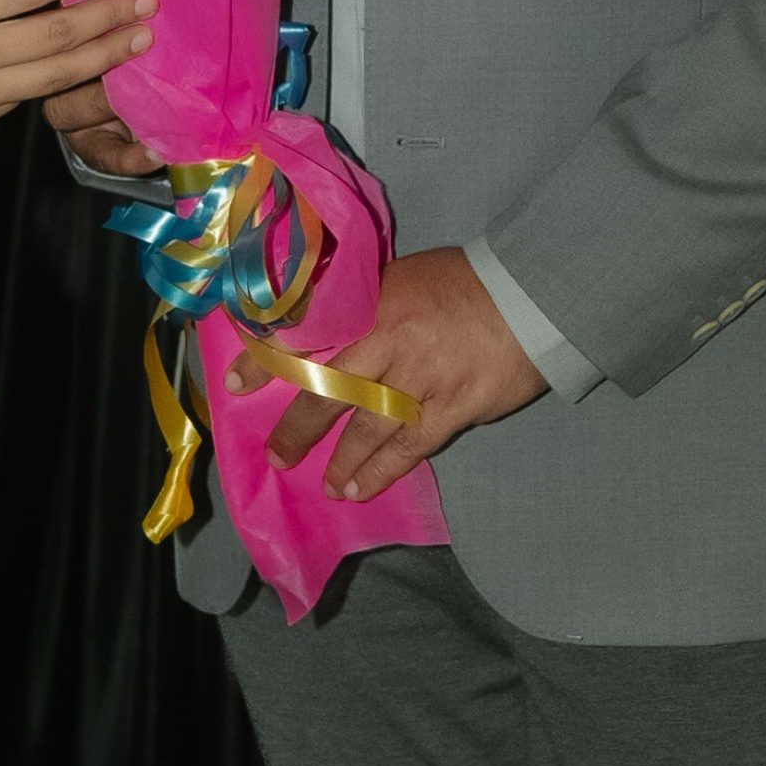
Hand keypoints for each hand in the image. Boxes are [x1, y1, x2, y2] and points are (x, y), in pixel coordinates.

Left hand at [255, 242, 545, 503]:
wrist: (532, 295)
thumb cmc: (465, 282)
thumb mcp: (401, 276)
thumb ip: (364, 304)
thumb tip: (320, 326)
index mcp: (371, 302)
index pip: (303, 331)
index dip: (266, 360)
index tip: (234, 383)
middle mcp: (388, 341)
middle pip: (328, 388)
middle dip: (299, 427)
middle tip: (278, 456)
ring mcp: (421, 378)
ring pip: (366, 426)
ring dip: (340, 459)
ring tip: (325, 483)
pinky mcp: (452, 407)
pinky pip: (409, 447)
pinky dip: (381, 470)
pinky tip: (359, 488)